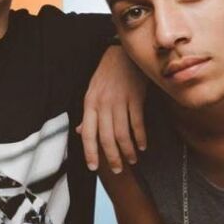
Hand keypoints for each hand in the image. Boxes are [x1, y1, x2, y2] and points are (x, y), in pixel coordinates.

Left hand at [78, 46, 147, 173]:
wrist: (122, 53)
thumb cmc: (106, 75)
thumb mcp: (91, 92)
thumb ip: (88, 114)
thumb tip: (81, 132)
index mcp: (89, 104)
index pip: (88, 134)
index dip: (89, 152)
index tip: (93, 167)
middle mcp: (103, 104)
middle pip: (106, 138)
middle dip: (112, 157)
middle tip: (118, 170)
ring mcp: (119, 101)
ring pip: (122, 133)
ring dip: (127, 150)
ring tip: (132, 160)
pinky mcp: (135, 98)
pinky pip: (137, 122)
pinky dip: (140, 136)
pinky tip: (142, 146)